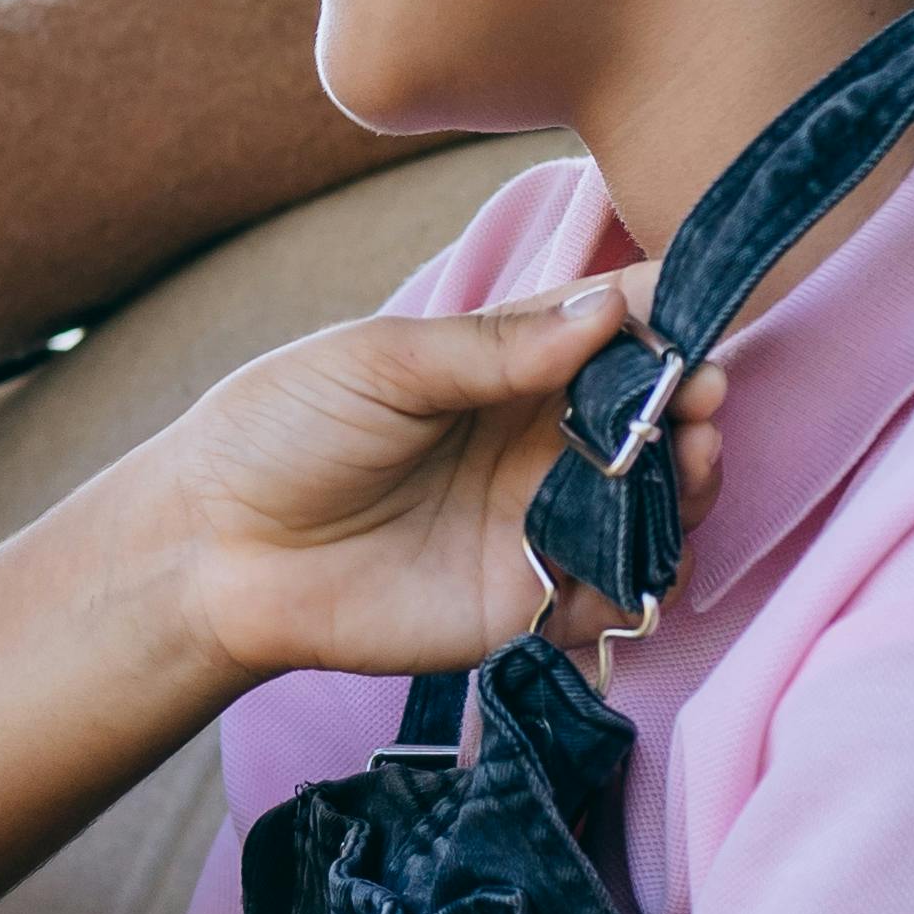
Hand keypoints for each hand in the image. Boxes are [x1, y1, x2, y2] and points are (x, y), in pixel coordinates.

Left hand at [152, 270, 725, 691]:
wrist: (215, 549)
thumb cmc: (282, 431)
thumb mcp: (380, 362)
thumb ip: (493, 346)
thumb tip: (606, 310)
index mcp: (508, 363)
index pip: (614, 331)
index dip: (666, 326)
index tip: (695, 328)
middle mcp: (539, 439)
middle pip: (654, 419)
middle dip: (692, 407)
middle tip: (698, 404)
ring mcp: (539, 521)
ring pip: (656, 506)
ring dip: (689, 487)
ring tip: (689, 465)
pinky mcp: (528, 603)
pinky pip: (618, 598)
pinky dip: (648, 581)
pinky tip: (642, 559)